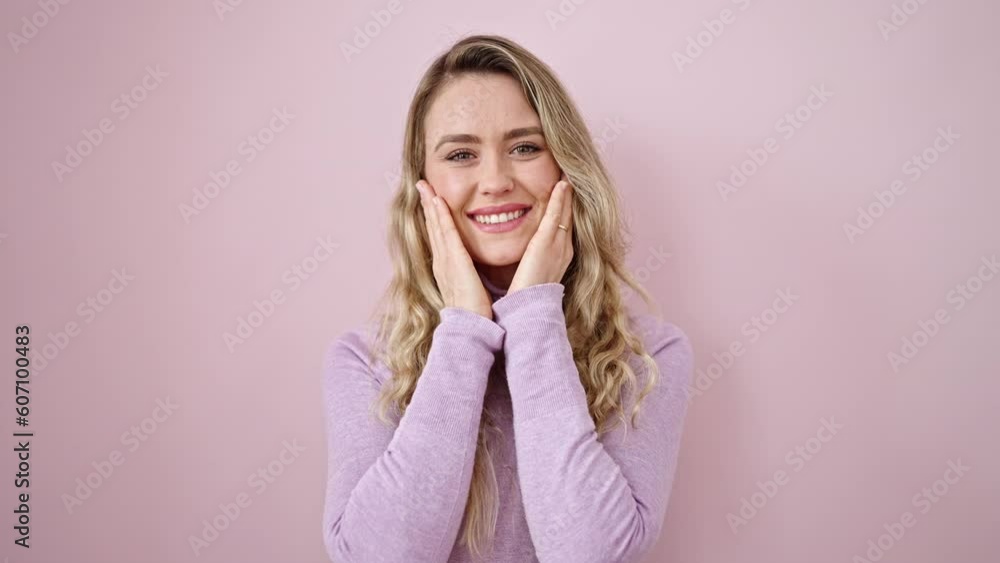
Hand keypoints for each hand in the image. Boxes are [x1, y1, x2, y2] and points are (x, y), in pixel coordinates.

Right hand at [416, 179, 493, 318]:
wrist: (471, 328)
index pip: (439, 236)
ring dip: (430, 205)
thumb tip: (474, 270)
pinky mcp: (453, 262)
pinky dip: (440, 216)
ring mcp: (445, 261)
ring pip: (436, 226)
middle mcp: (441, 262)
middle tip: (422, 184)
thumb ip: (470, 275)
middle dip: (427, 205)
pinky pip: (446, 234)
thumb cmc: (475, 312)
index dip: (434, 217)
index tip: (431, 198)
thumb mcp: (470, 288)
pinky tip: (438, 201)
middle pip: (433, 227)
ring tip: (425, 186)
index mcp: (446, 267)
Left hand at [508, 174, 573, 293]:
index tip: (564, 189)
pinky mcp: (546, 246)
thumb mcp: (532, 274)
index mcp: (558, 255)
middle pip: (569, 215)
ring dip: (567, 192)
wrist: (527, 312)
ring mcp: (557, 246)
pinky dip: (559, 200)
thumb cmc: (525, 296)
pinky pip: (555, 217)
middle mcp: (563, 249)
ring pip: (565, 213)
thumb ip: (532, 261)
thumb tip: (527, 255)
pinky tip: (562, 184)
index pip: (564, 225)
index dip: (565, 207)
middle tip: (571, 173)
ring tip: (569, 172)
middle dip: (570, 196)